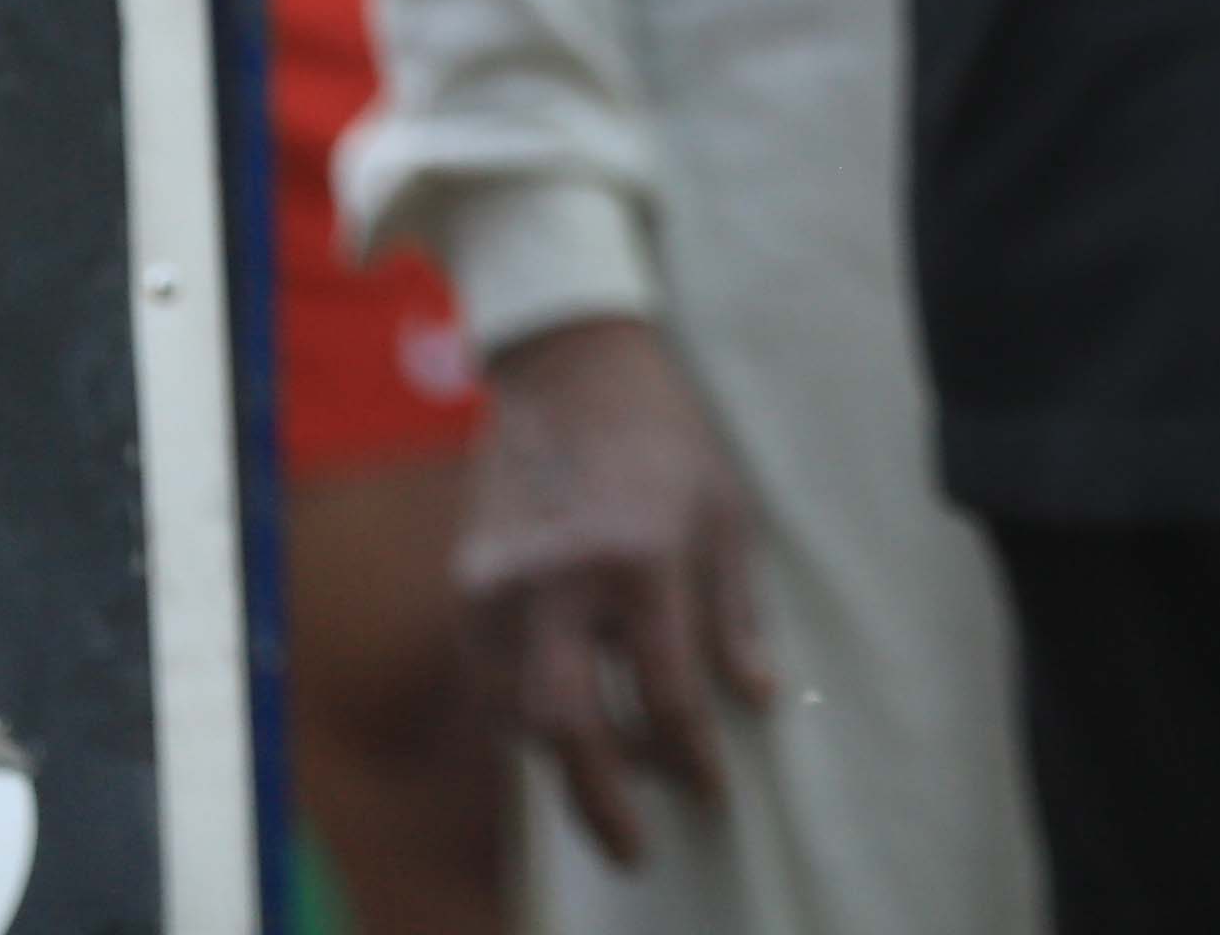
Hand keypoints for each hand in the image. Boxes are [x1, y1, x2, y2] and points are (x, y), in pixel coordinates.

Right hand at [456, 313, 769, 867]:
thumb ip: (734, 615)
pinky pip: (490, 682)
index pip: (667, 692)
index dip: (693, 757)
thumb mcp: (725, 515)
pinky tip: (566, 730)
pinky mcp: (464, 586)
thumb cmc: (665, 441)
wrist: (570, 371)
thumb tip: (755, 701)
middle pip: (567, 725)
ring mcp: (498, 586)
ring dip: (564, 763)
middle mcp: (557, 580)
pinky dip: (526, 719)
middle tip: (636, 847)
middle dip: (602, 799)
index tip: (713, 794)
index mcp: (639, 559)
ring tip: (613, 783)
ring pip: (517, 715)